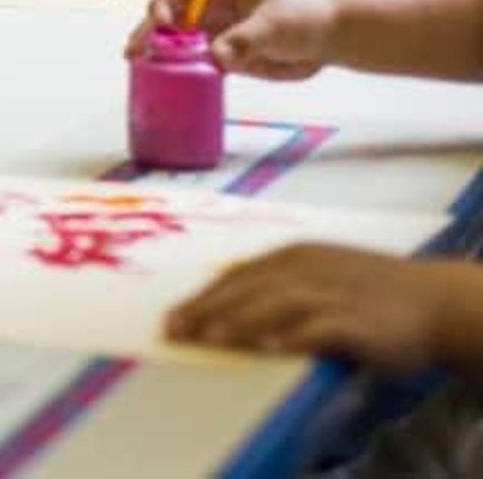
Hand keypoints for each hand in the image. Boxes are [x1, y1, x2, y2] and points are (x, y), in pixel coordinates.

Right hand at [123, 0, 338, 79]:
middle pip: (169, 15)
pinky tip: (160, 76)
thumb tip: (216, 59)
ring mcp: (216, 33)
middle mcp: (211, 10)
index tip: (162, 22)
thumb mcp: (274, 24)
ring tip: (136, 62)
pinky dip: (175, 68)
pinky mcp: (224, 57)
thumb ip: (245, 39)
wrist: (328, 38)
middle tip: (133, 50)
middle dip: (147, 29)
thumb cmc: (303, 18)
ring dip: (155, 49)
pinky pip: (193, 61)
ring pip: (176, 40)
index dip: (163, 1)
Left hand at [167, 244, 461, 372]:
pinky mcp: (360, 321)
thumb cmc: (367, 290)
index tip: (168, 319)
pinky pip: (323, 327)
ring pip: (277, 303)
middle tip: (175, 331)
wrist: (434, 300)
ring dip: (241, 319)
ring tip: (212, 338)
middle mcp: (307, 269)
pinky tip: (273, 347)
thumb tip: (221, 300)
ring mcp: (334, 292)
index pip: (236, 276)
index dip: (201, 298)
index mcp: (292, 256)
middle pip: (248, 288)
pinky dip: (296, 335)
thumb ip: (275, 283)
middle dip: (207, 310)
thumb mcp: (317, 274)